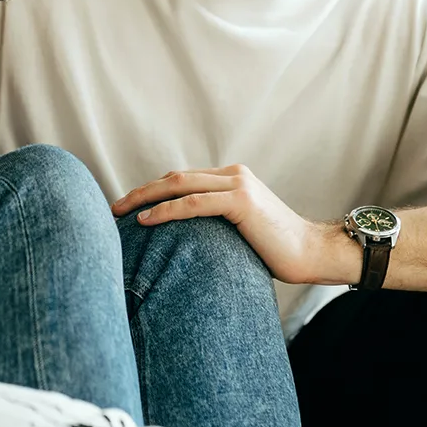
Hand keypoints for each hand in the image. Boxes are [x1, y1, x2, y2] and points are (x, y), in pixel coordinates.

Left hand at [111, 165, 358, 285]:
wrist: (313, 253)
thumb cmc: (277, 250)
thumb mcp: (240, 231)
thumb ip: (216, 224)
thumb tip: (185, 240)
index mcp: (231, 178)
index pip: (182, 179)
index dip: (152, 191)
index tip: (127, 207)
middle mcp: (232, 174)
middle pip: (174, 177)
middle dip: (140, 191)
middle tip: (113, 208)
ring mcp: (237, 185)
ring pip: (179, 185)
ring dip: (145, 198)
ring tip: (120, 213)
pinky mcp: (241, 201)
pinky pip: (194, 203)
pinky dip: (166, 210)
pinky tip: (146, 220)